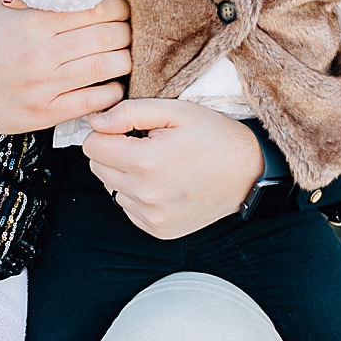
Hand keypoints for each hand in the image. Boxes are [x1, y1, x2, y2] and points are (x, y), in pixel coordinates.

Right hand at [0, 0, 131, 133]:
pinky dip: (110, 92)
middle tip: (128, 29)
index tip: (120, 7)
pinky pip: (91, 102)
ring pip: (104, 68)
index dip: (117, 6)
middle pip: (107, 37)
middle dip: (126, 31)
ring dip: (124, 60)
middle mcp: (41, 53)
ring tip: (124, 54)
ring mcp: (43, 86)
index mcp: (32, 22)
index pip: (94, 8)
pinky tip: (112, 83)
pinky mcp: (43, 114)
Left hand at [82, 99, 263, 239]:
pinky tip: (162, 182)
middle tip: (144, 144)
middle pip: (97, 167)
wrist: (248, 172)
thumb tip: (95, 122)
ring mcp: (153, 217)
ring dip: (124, 174)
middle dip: (113, 151)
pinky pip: (128, 207)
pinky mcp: (159, 230)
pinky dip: (137, 193)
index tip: (127, 128)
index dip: (106, 131)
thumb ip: (129, 112)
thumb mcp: (175, 110)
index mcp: (146, 162)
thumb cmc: (213, 136)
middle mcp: (146, 194)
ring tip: (156, 163)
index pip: (92, 146)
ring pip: (111, 188)